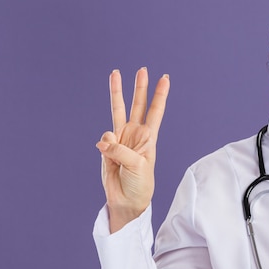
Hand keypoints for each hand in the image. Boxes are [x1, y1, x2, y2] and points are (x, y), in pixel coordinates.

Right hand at [96, 67, 169, 232]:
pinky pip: (104, 138)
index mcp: (149, 137)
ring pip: (117, 110)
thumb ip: (121, 150)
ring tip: (115, 72)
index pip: (156, 112)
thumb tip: (104, 140)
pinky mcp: (107, 146)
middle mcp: (135, 134)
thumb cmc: (140, 183)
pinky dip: (106, 146)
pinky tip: (110, 157)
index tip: (165, 78)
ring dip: (117, 92)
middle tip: (142, 69)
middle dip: (140, 87)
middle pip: (138, 105)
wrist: (126, 199)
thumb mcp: (138, 166)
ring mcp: (120, 138)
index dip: (160, 95)